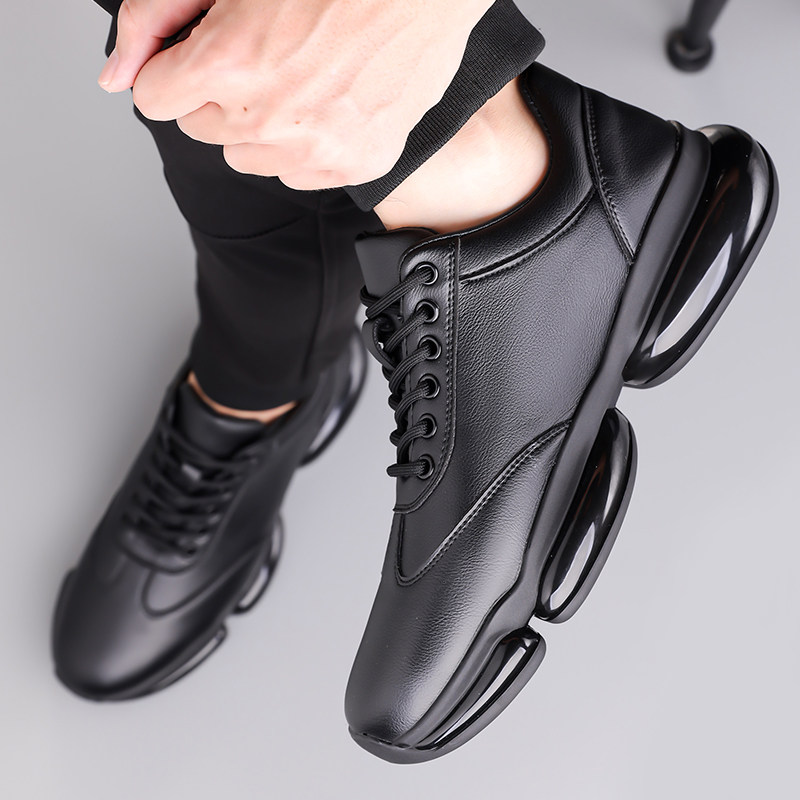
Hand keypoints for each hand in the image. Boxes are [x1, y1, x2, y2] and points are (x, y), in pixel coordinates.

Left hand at [102, 0, 493, 188]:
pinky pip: (296, 175)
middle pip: (201, 129)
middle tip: (264, 56)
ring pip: (248, 158)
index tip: (203, 54)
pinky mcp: (352, 166)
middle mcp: (268, 119)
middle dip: (217, 95)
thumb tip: (115, 78)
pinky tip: (328, 105)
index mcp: (228, 63)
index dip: (176, 70)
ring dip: (259, 126)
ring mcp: (314, 150)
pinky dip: (302, 148)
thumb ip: (155, 19)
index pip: (155, 98)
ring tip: (300, 79)